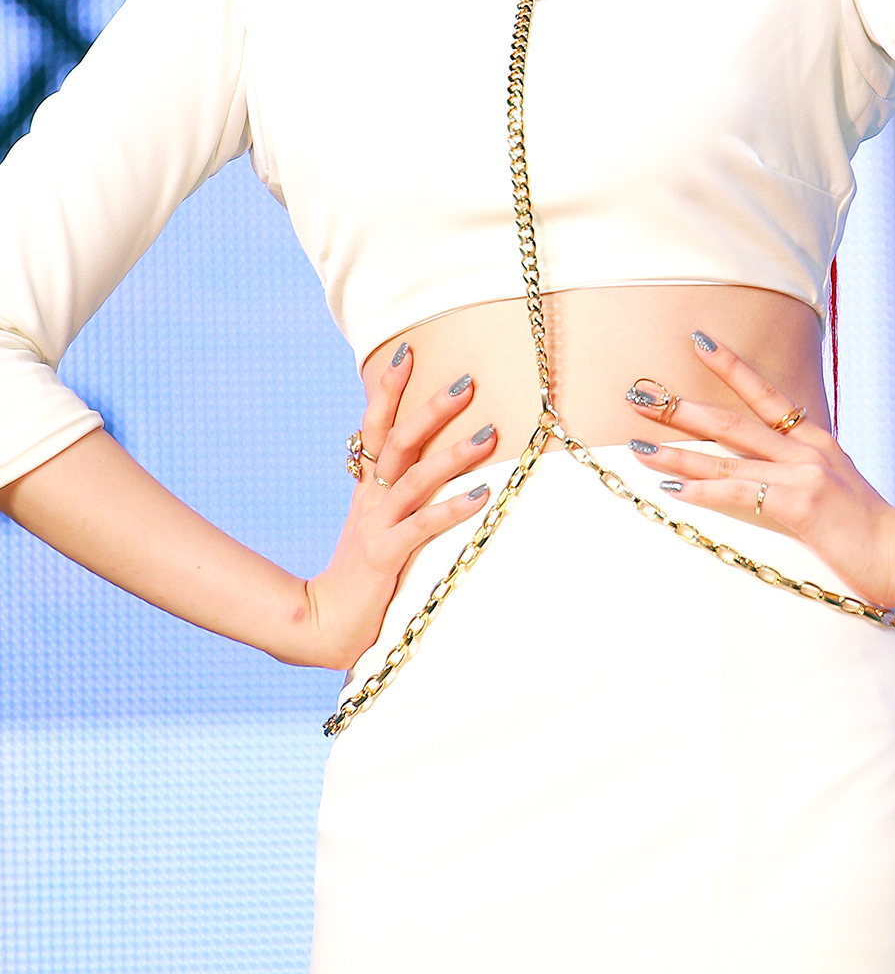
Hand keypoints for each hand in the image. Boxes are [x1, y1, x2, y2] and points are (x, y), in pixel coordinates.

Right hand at [297, 348, 494, 668]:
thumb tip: (423, 461)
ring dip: (453, 455)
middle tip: (466, 380)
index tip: (408, 350)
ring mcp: (375, 526)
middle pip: (398, 441)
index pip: (376, 426)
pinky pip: (421, 527)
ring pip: (414, 479)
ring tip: (490, 433)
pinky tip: (482, 496)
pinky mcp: (383, 557)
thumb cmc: (361, 575)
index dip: (389, 389)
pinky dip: (451, 509)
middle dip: (431, 408)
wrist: (324, 625)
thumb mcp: (376, 523)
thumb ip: (395, 492)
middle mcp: (371, 499)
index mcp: (368, 488)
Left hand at [626, 332, 894, 609]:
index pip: (765, 394)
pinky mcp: (799, 504)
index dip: (730, 365)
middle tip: (639, 393)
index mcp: (816, 441)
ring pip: (726, 455)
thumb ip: (805, 471)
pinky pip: (740, 492)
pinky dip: (703, 488)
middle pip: (731, 420)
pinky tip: (673, 487)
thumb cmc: (870, 531)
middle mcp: (805, 449)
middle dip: (680, 407)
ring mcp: (802, 474)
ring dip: (677, 450)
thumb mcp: (838, 486)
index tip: (698, 341)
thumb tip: (771, 472)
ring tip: (638, 445)